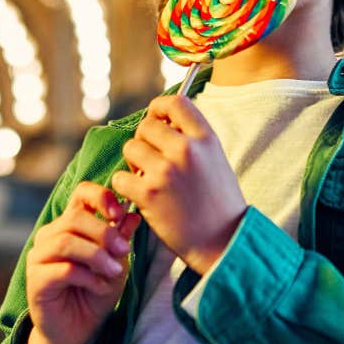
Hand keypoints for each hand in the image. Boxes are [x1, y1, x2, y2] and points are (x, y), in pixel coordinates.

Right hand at [17, 182, 140, 343]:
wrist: (79, 331)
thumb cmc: (97, 292)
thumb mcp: (118, 263)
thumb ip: (121, 239)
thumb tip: (133, 214)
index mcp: (70, 224)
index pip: (81, 193)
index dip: (101, 196)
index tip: (120, 213)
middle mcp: (50, 235)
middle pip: (75, 217)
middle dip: (105, 233)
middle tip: (125, 250)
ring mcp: (39, 257)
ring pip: (66, 241)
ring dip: (97, 255)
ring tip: (115, 271)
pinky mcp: (36, 280)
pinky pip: (63, 269)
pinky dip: (87, 277)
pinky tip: (100, 287)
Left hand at [112, 95, 246, 274]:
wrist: (222, 242)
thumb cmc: (218, 203)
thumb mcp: (216, 160)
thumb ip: (192, 139)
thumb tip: (161, 121)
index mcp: (206, 139)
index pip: (175, 102)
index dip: (159, 108)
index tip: (156, 120)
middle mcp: (186, 150)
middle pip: (146, 126)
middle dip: (144, 142)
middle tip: (152, 161)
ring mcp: (166, 171)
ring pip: (130, 149)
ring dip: (134, 164)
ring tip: (148, 180)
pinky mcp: (149, 194)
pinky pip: (121, 177)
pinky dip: (126, 187)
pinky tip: (141, 197)